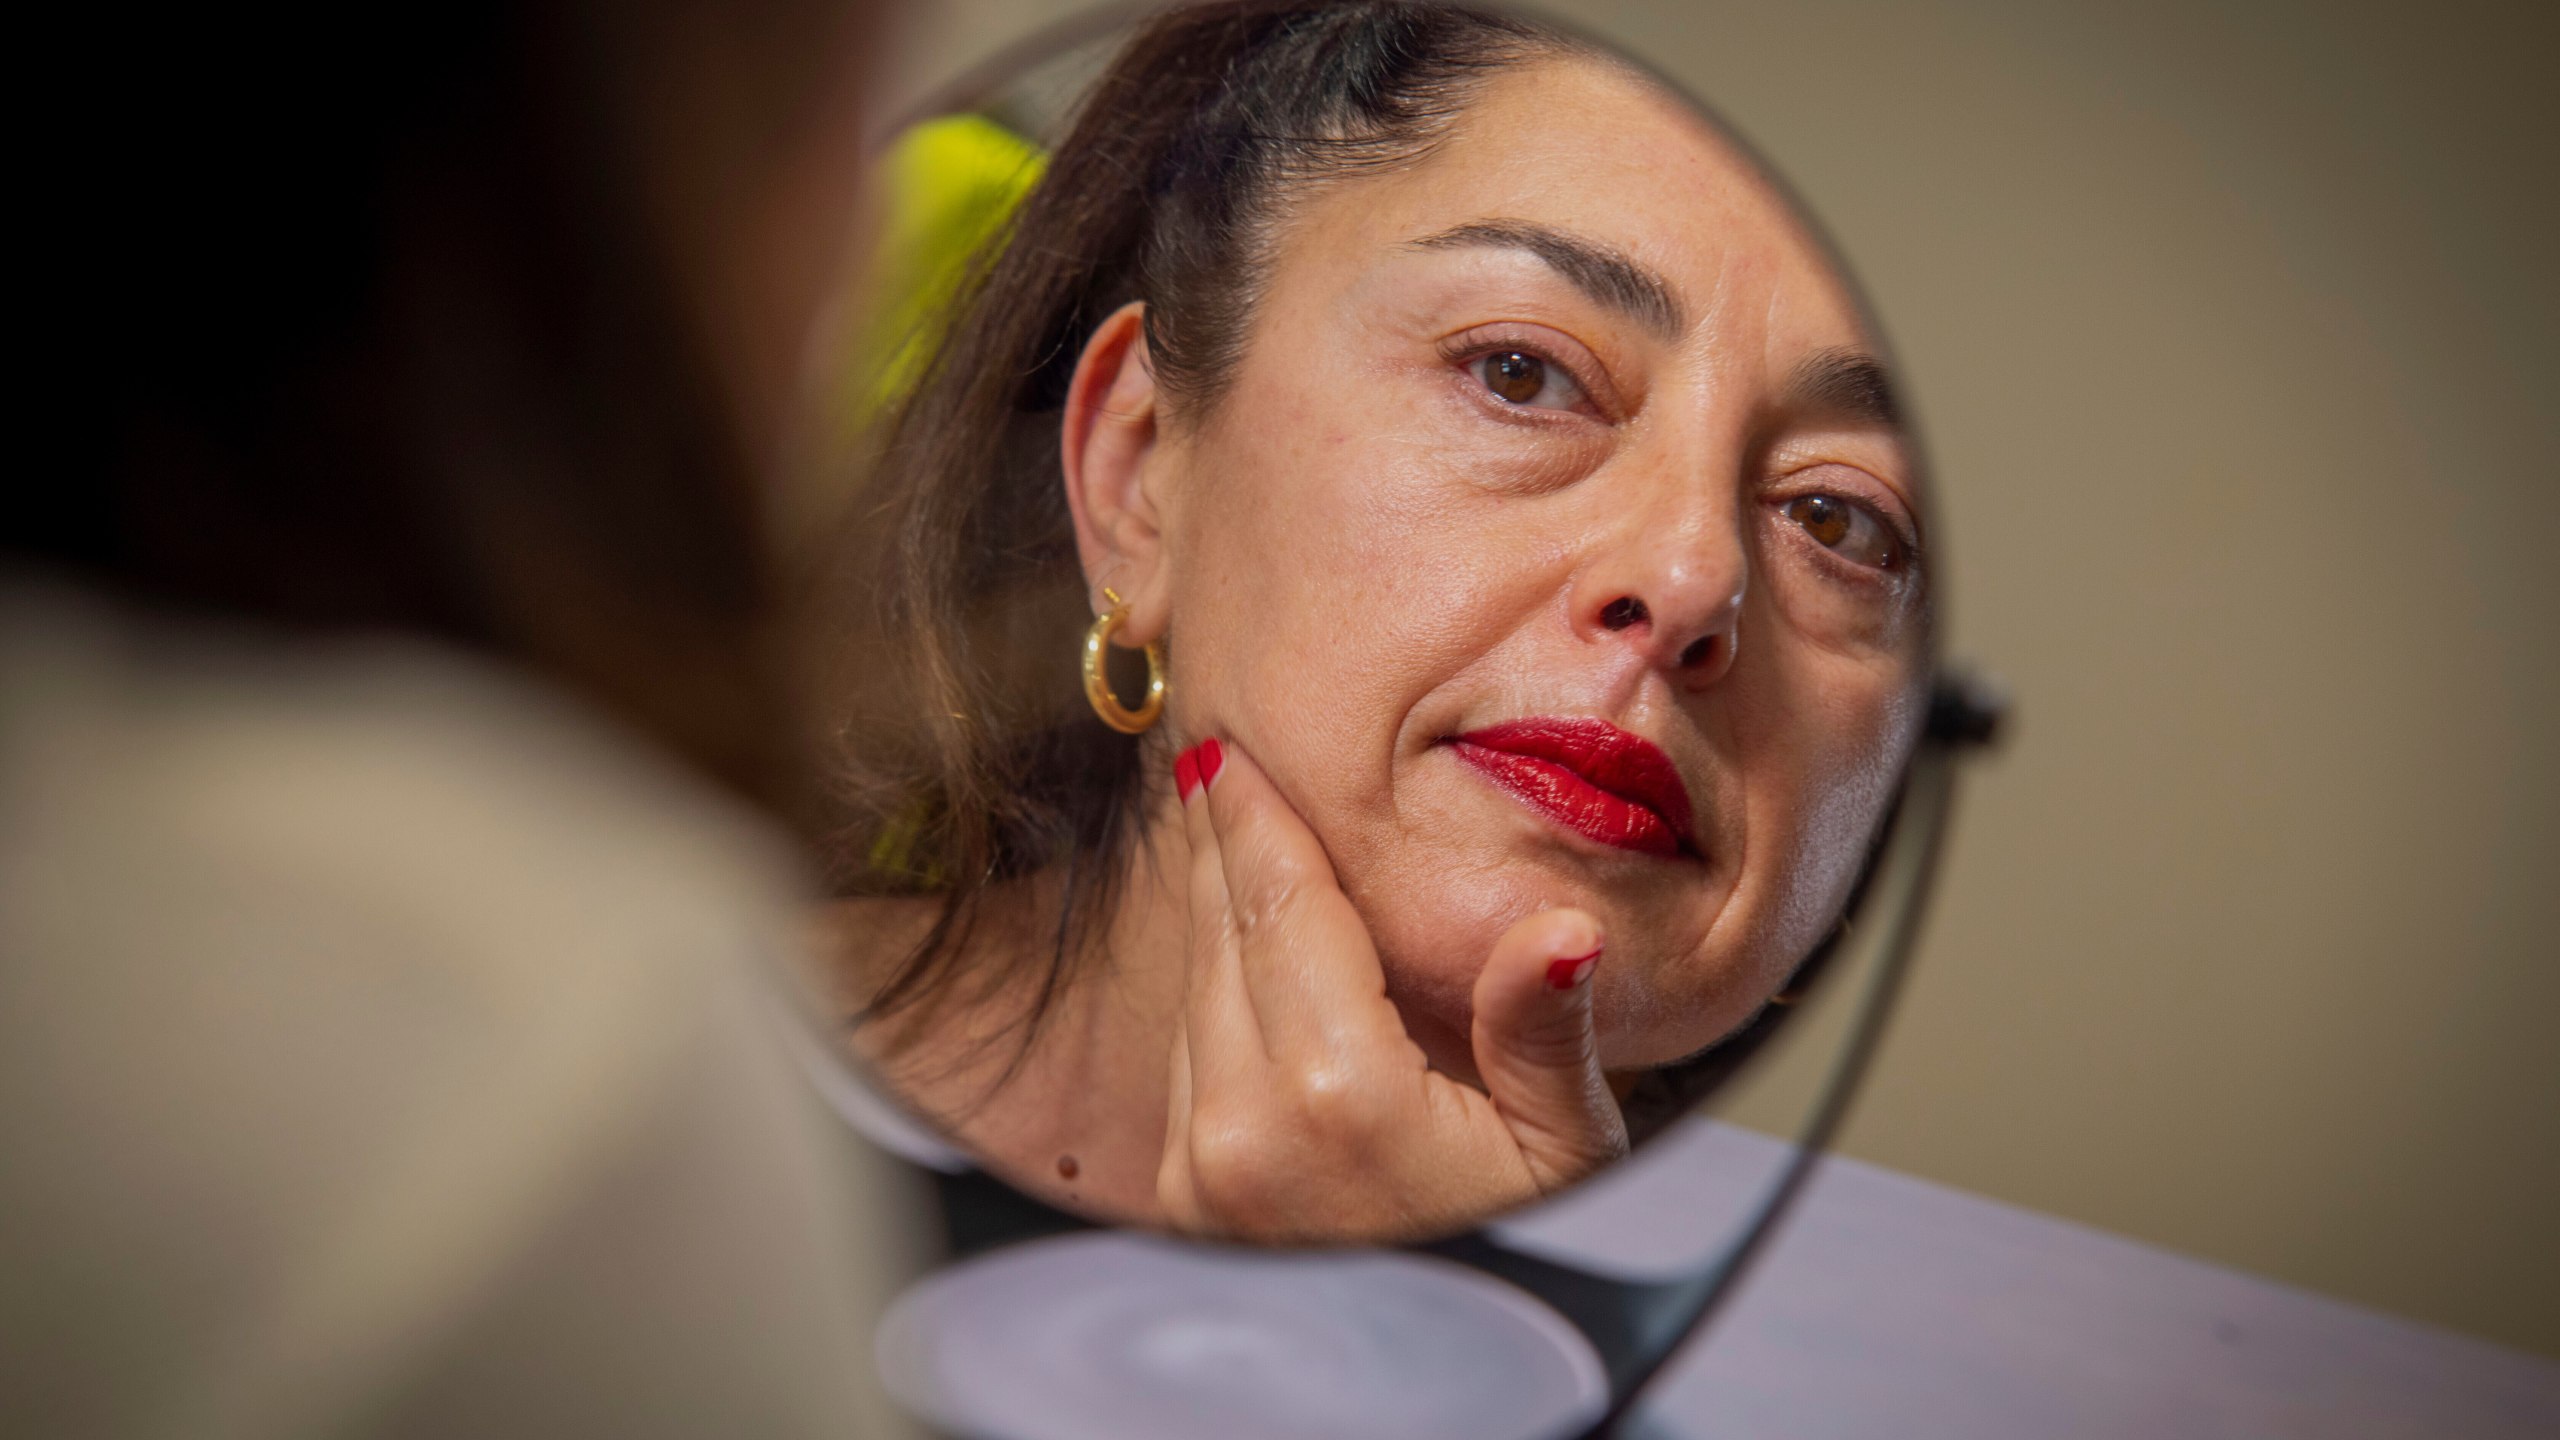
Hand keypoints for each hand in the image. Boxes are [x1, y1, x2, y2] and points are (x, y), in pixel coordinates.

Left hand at [1157, 737, 1628, 1242]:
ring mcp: (1202, 1163)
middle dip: (1223, 842)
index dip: (1258, 818)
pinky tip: (1233, 945)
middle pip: (1222, 935)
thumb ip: (1545, 1033)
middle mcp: (1243, 1123)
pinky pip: (1184, 1053)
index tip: (1231, 750)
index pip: (1283, 909)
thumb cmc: (1515, 1254)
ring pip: (1193, 987)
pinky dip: (1206, 982)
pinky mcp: (1186, 1192)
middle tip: (1215, 761)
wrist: (1440, 1380)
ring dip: (1210, 907)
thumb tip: (1560, 933)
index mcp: (1335, 1093)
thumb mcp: (1565, 1152)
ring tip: (1225, 832)